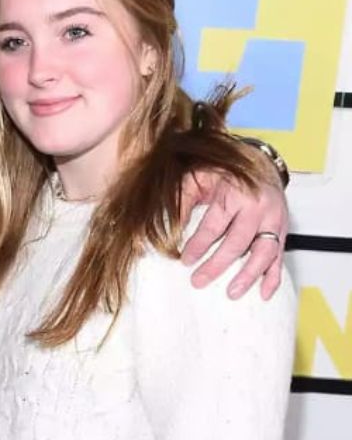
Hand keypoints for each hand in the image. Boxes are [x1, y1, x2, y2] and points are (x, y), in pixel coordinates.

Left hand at [180, 170, 288, 300]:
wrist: (260, 162)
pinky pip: (280, 256)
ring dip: (248, 276)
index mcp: (234, 194)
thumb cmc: (226, 172)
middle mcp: (257, 208)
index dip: (198, 245)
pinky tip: (264, 292)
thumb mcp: (199, 178)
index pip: (214, 226)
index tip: (186, 260)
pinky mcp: (283, 230)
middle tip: (199, 281)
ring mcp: (274, 220)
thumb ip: (184, 202)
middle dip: (217, 265)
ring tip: (233, 292)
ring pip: (263, 253)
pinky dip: (273, 276)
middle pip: (237, 243)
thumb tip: (170, 229)